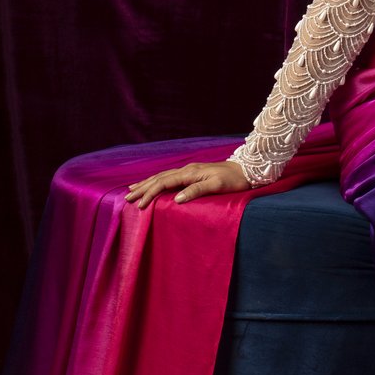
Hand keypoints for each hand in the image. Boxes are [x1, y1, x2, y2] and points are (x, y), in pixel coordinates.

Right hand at [125, 160, 248, 209]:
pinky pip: (170, 176)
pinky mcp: (193, 173)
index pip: (163, 183)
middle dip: (143, 187)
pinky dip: (158, 180)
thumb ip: (196, 191)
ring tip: (133, 189)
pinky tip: (154, 183)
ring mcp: (189, 170)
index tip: (139, 204)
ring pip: (163, 176)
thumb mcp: (216, 185)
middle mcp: (187, 169)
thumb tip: (176, 199)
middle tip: (127, 197)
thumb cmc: (233, 180)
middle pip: (159, 178)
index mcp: (190, 173)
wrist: (246, 170)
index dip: (150, 193)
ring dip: (147, 183)